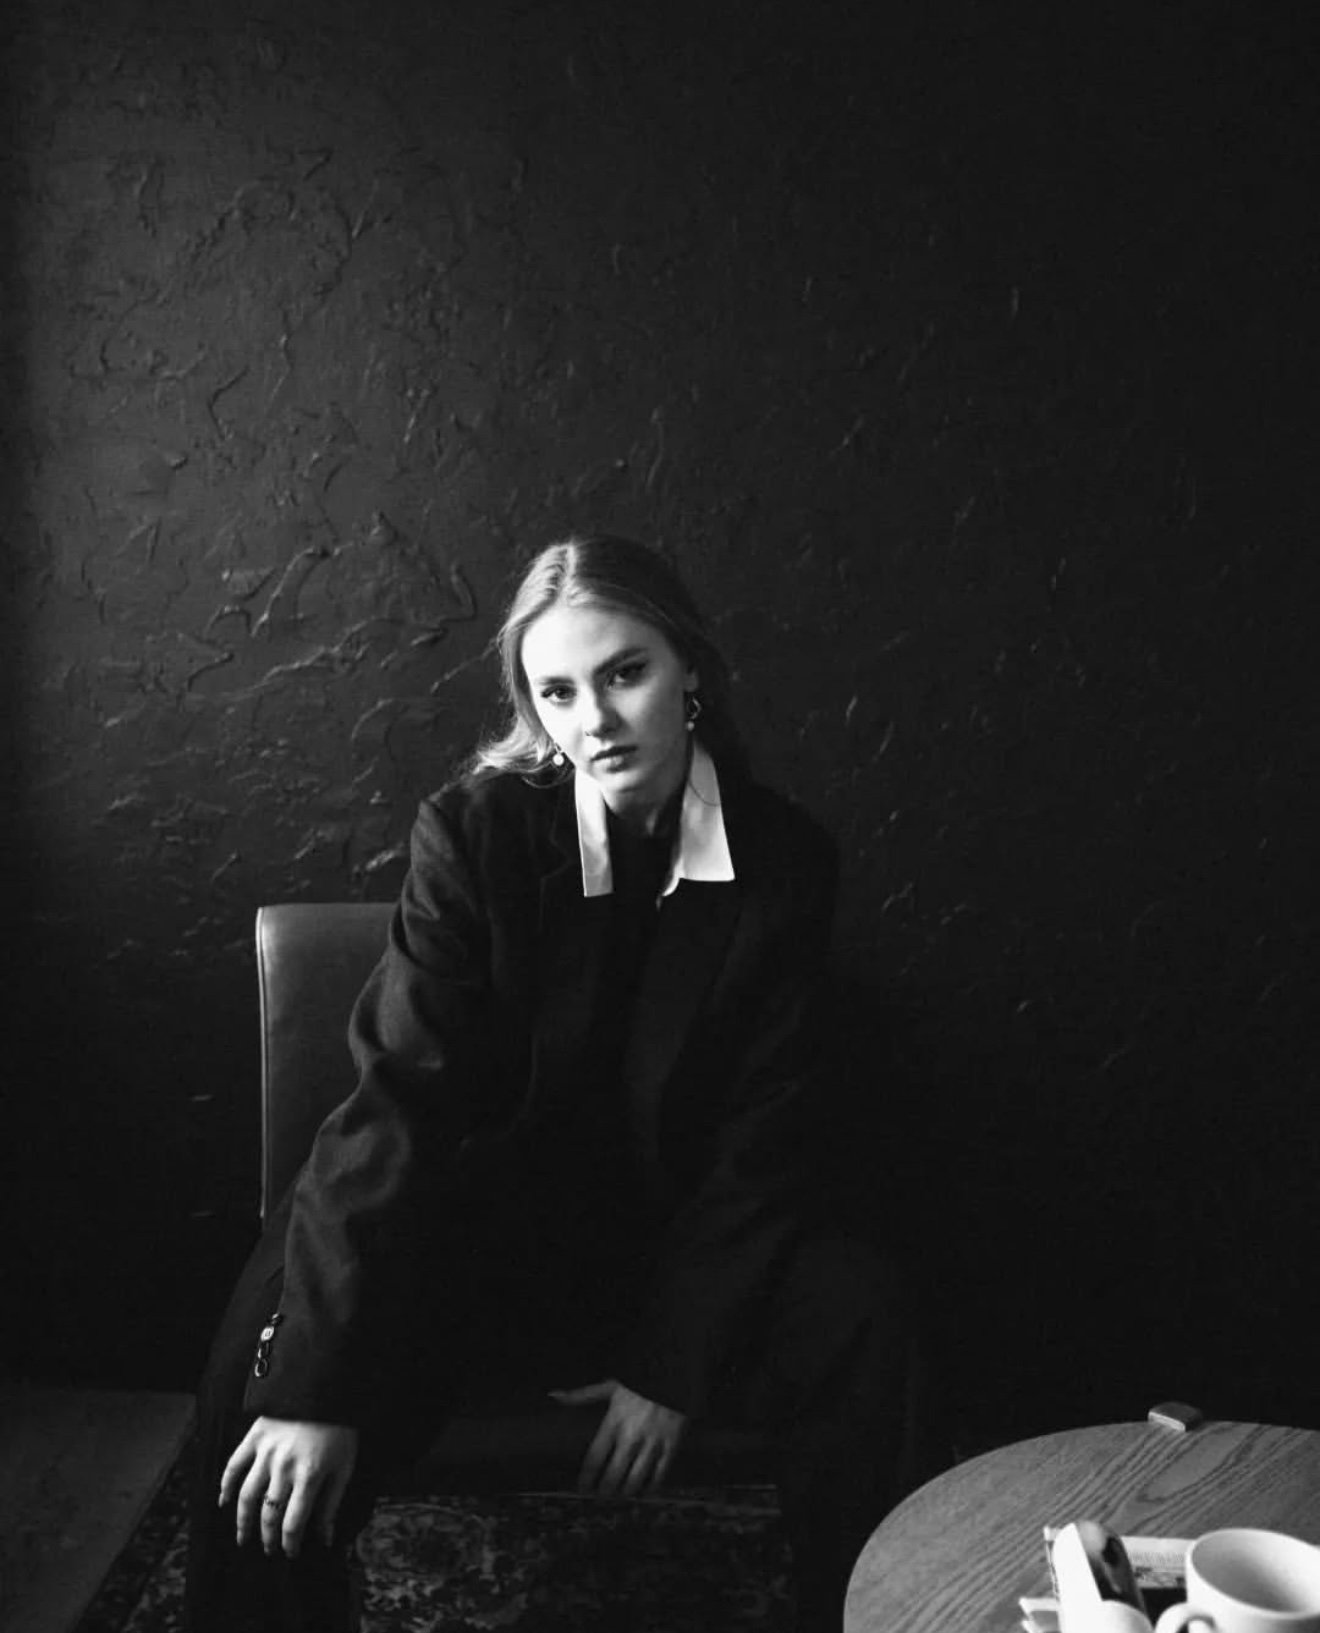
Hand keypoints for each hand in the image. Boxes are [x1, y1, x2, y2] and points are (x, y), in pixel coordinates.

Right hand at [219, 1417, 358, 1557]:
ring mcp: (266, 1452)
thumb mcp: (344, 1467)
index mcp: (310, 1475)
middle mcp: (284, 1467)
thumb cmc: (339, 1430)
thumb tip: (325, 1538)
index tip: (290, 1553)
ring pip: (247, 1496)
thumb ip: (332, 1503)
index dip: (290, 1544)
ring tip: (244, 1537)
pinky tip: (224, 1502)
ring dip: (243, 1521)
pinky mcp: (255, 1436)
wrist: (326, 1389)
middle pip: (269, 1514)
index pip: (293, 1522)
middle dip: (268, 1537)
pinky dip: (226, 1485)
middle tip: (269, 1549)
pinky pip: (234, 1465)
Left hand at [550, 1379, 686, 1496]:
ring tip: (621, 1496)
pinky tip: (645, 1492)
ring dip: (625, 1493)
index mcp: (613, 1422)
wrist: (673, 1374)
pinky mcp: (671, 1446)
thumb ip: (581, 1395)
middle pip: (613, 1476)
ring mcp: (652, 1443)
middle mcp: (630, 1436)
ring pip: (635, 1480)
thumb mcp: (609, 1386)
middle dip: (605, 1492)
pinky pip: (660, 1476)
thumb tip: (554, 1395)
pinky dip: (651, 1488)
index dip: (586, 1479)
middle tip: (602, 1498)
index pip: (594, 1459)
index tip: (582, 1489)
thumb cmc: (639, 1382)